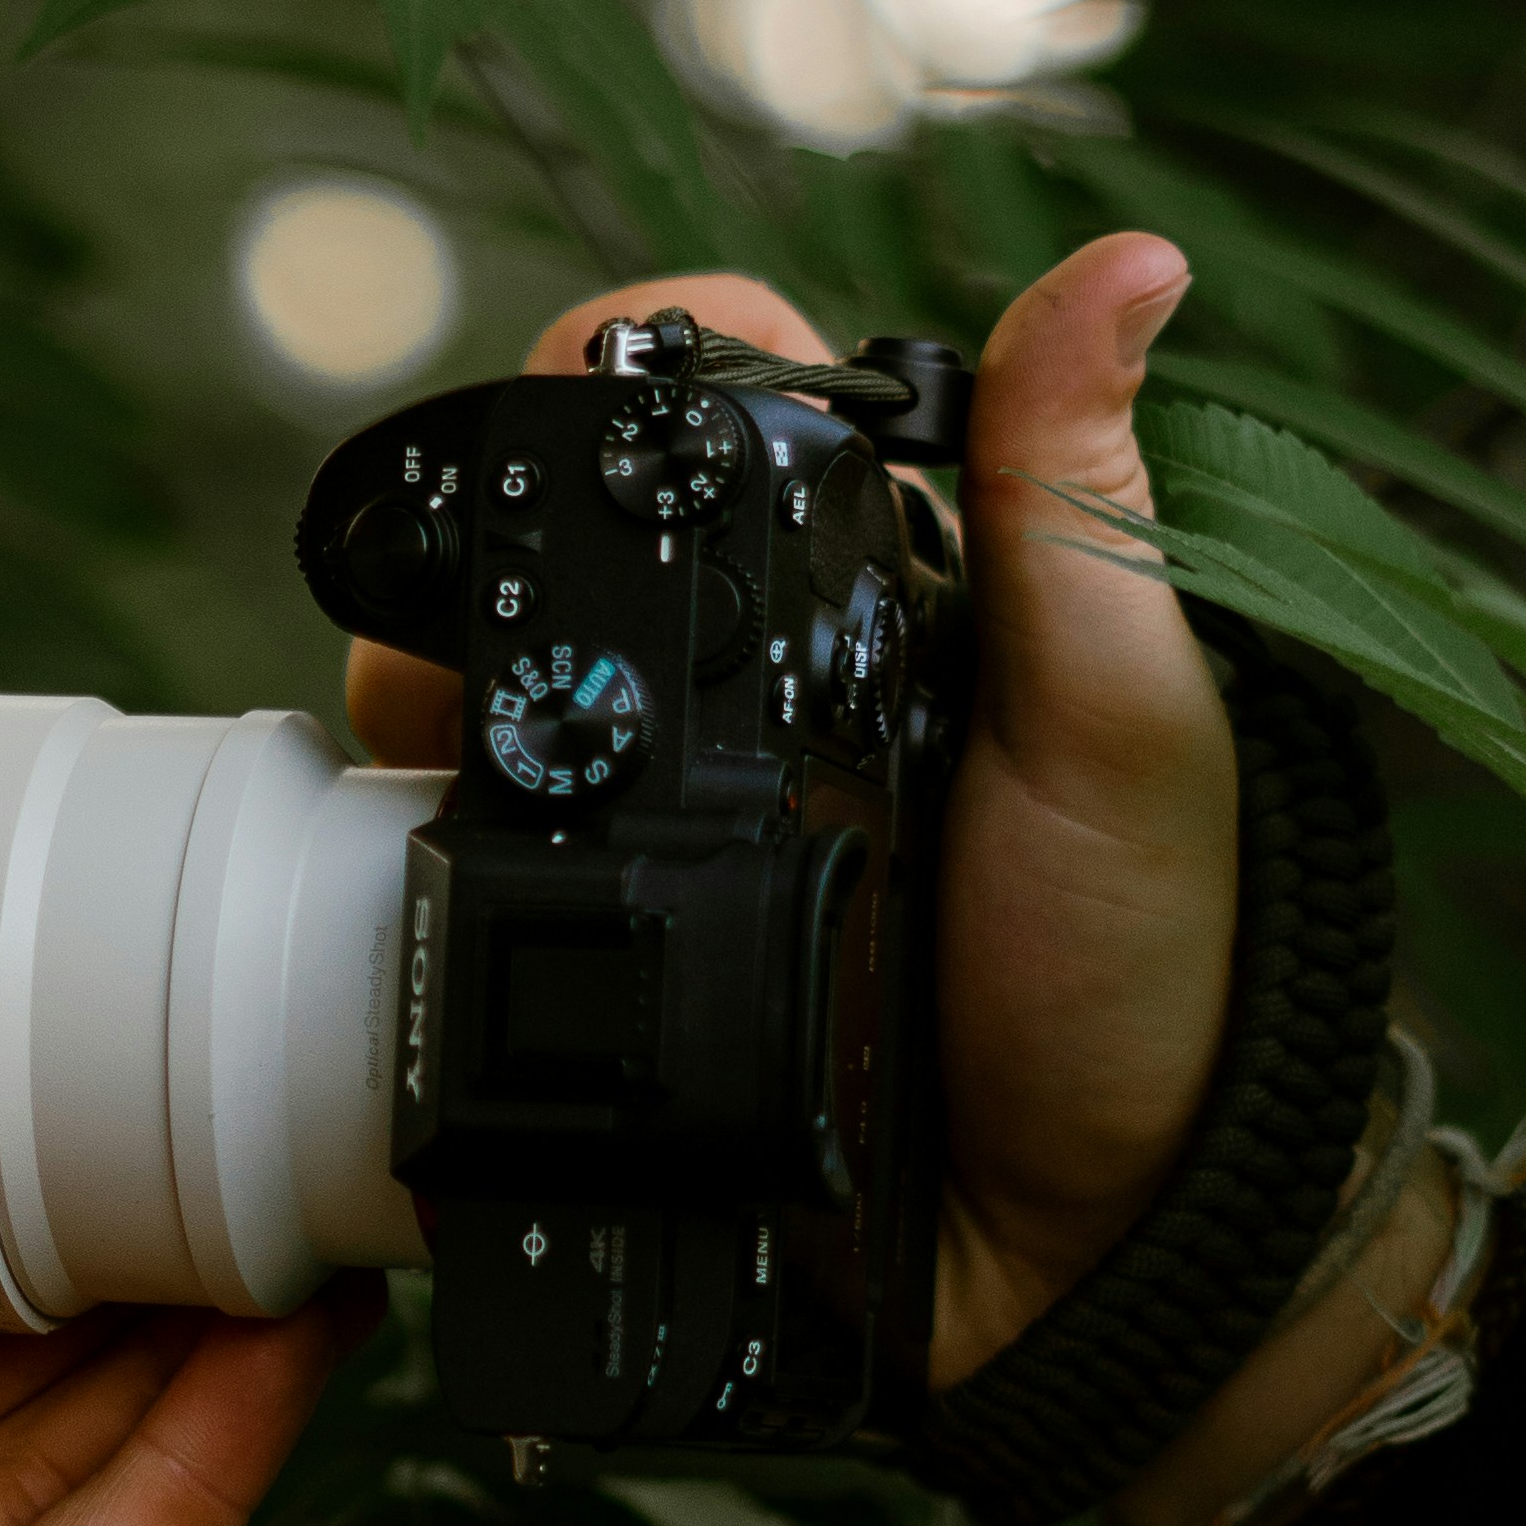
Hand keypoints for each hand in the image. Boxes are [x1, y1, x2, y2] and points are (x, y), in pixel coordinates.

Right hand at [341, 232, 1241, 1396]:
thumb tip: (1136, 258)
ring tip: (417, 735)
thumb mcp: (1127, 729)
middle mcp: (755, 698)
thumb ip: (1083, 508)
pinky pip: (459, 894)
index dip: (634, 363)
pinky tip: (382, 863)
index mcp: (884, 597)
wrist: (1082, 1266)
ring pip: (475, 709)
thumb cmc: (1143, 978)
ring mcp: (658, 837)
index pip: (728, 409)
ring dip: (413, 698)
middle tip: (473, 610)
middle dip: (474, 544)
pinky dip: (397, 866)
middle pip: (556, 547)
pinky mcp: (589, 973)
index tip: (594, 379)